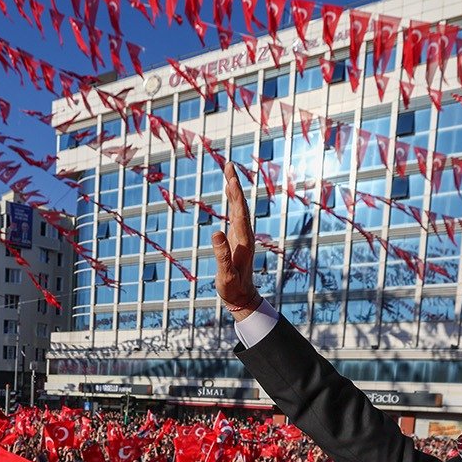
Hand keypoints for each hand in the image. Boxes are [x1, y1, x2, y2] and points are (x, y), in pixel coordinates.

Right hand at [211, 162, 262, 316]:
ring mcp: (243, 235)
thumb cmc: (233, 288)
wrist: (243, 297)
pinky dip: (233, 199)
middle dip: (235, 184)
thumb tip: (216, 232)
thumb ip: (222, 255)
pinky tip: (230, 191)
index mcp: (243, 241)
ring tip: (229, 171)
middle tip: (229, 164)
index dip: (235, 196)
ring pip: (239, 207)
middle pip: (241, 205)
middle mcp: (246, 235)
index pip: (239, 213)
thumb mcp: (226, 275)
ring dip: (234, 189)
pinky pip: (236, 213)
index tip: (231, 179)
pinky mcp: (238, 237)